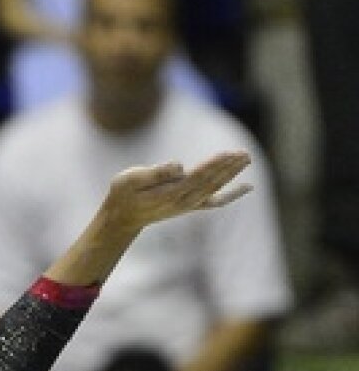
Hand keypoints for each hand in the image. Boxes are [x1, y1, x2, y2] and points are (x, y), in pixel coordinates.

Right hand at [100, 153, 250, 237]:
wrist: (123, 217)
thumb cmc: (124, 194)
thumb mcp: (130, 180)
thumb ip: (155, 173)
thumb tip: (179, 166)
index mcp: (170, 194)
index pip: (197, 177)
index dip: (214, 165)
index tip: (229, 153)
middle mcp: (184, 201)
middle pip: (211, 182)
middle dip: (228, 167)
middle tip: (244, 154)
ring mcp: (189, 205)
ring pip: (216, 187)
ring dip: (232, 173)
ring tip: (246, 159)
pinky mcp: (191, 205)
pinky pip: (216, 201)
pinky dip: (233, 194)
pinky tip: (248, 187)